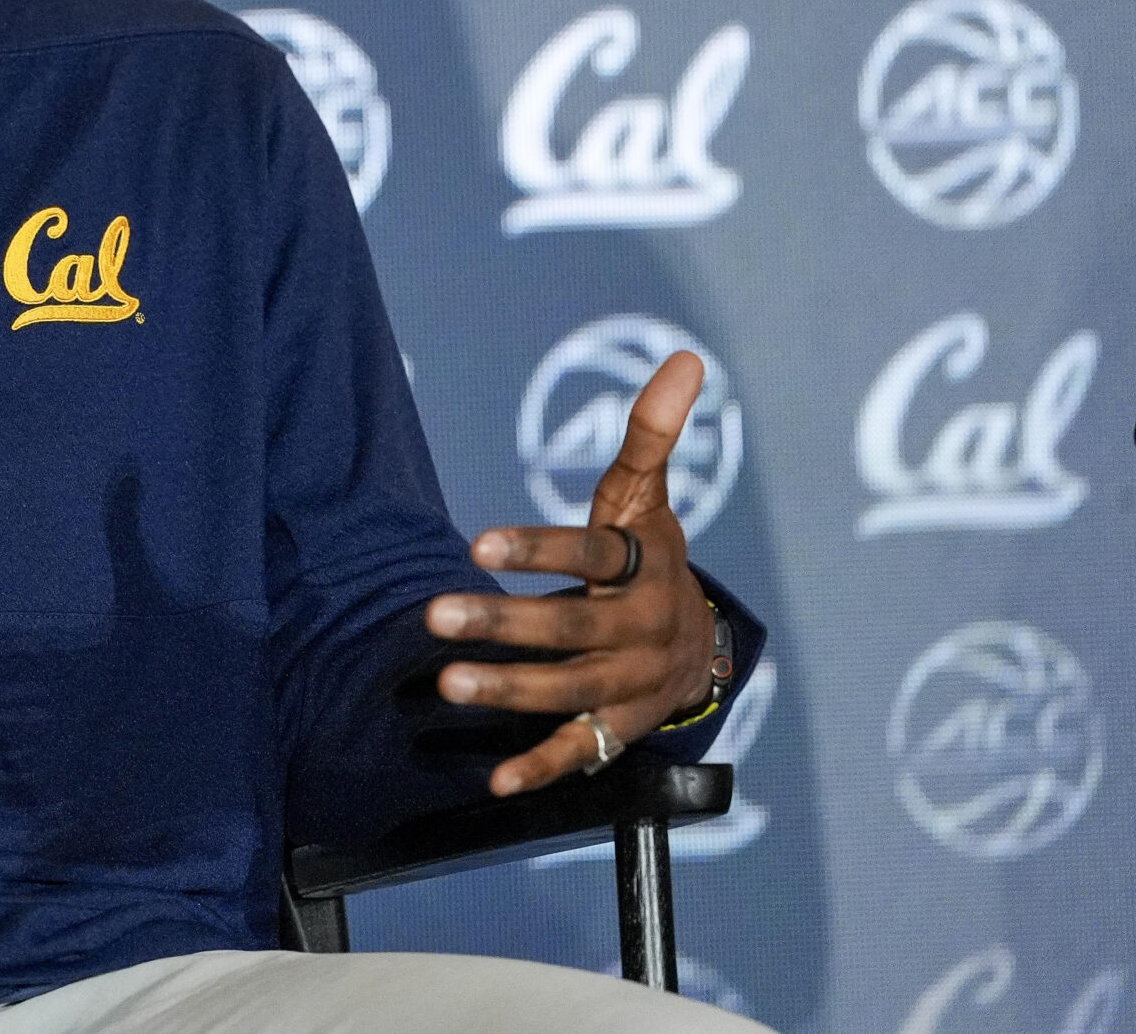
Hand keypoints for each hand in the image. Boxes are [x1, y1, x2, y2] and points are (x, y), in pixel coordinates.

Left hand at [425, 351, 719, 796]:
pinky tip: (496, 778)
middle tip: (433, 616)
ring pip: (569, 691)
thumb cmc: (648, 558)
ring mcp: (633, 684)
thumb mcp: (645, 498)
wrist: (702, 649)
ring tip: (445, 684)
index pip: (592, 554)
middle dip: (504, 624)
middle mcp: (641, 628)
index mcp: (642, 566)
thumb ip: (651, 435)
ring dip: (509, 692)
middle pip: (572, 629)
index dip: (538, 549)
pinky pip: (583, 752)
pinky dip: (542, 767)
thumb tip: (686, 359)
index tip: (476, 542)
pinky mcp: (621, 729)